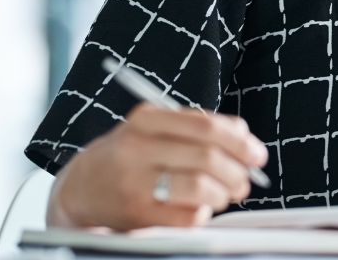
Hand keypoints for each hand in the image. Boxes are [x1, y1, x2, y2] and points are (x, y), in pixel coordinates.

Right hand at [47, 103, 269, 230]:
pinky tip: (201, 209)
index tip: (257, 155)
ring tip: (227, 195)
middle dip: (237, 172)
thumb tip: (244, 137)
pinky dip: (203, 213)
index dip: (239, 142)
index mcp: (146, 120)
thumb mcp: (157, 128)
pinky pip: (186, 217)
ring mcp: (134, 183)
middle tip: (246, 181)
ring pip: (199, 187)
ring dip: (224, 193)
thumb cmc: (133, 154)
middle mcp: (137, 149)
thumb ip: (198, 126)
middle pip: (207, 158)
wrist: (81, 188)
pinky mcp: (135, 215)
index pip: (206, 127)